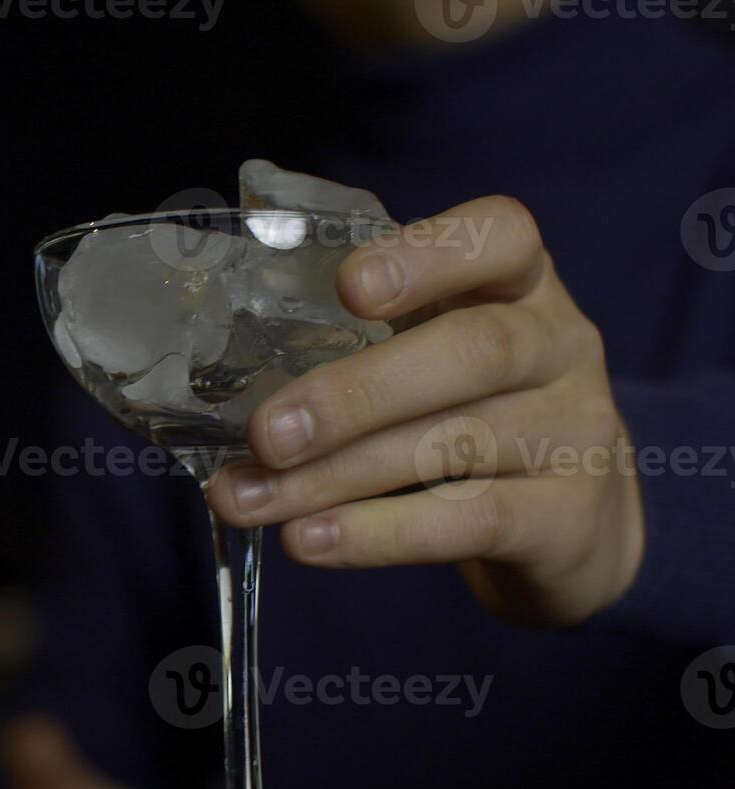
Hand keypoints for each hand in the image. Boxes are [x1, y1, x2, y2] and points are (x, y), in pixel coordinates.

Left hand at [205, 196, 644, 626]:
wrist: (576, 525)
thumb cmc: (472, 414)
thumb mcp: (434, 354)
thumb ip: (358, 343)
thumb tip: (224, 383)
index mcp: (520, 284)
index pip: (500, 236)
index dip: (425, 255)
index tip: (348, 286)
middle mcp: (560, 346)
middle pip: (472, 352)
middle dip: (355, 393)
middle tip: (265, 432)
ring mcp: (574, 433)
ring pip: (454, 444)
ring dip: (335, 476)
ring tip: (249, 498)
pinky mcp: (566, 520)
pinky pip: (470, 521)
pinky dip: (379, 534)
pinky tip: (310, 540)